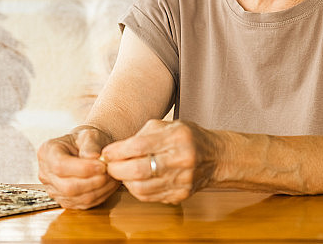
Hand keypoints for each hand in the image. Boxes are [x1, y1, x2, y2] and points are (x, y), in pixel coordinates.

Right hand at [38, 126, 119, 208]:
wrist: (86, 149)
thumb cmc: (86, 140)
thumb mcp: (89, 134)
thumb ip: (90, 144)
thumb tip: (93, 157)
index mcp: (47, 152)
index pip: (60, 166)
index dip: (83, 168)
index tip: (102, 165)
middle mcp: (46, 173)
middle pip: (67, 187)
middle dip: (92, 182)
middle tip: (109, 172)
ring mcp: (54, 190)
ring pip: (76, 198)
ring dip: (98, 190)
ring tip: (112, 177)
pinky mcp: (65, 201)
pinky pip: (82, 204)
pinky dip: (99, 196)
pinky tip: (108, 184)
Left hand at [100, 119, 219, 203]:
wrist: (215, 157)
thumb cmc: (187, 137)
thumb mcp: (168, 126)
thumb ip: (142, 135)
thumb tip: (114, 151)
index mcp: (177, 137)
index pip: (139, 146)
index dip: (117, 151)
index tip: (106, 153)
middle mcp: (181, 159)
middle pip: (138, 170)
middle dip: (117, 169)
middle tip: (109, 165)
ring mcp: (182, 180)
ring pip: (141, 187)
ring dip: (125, 181)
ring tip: (122, 173)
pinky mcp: (181, 195)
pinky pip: (150, 197)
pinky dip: (136, 190)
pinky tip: (135, 181)